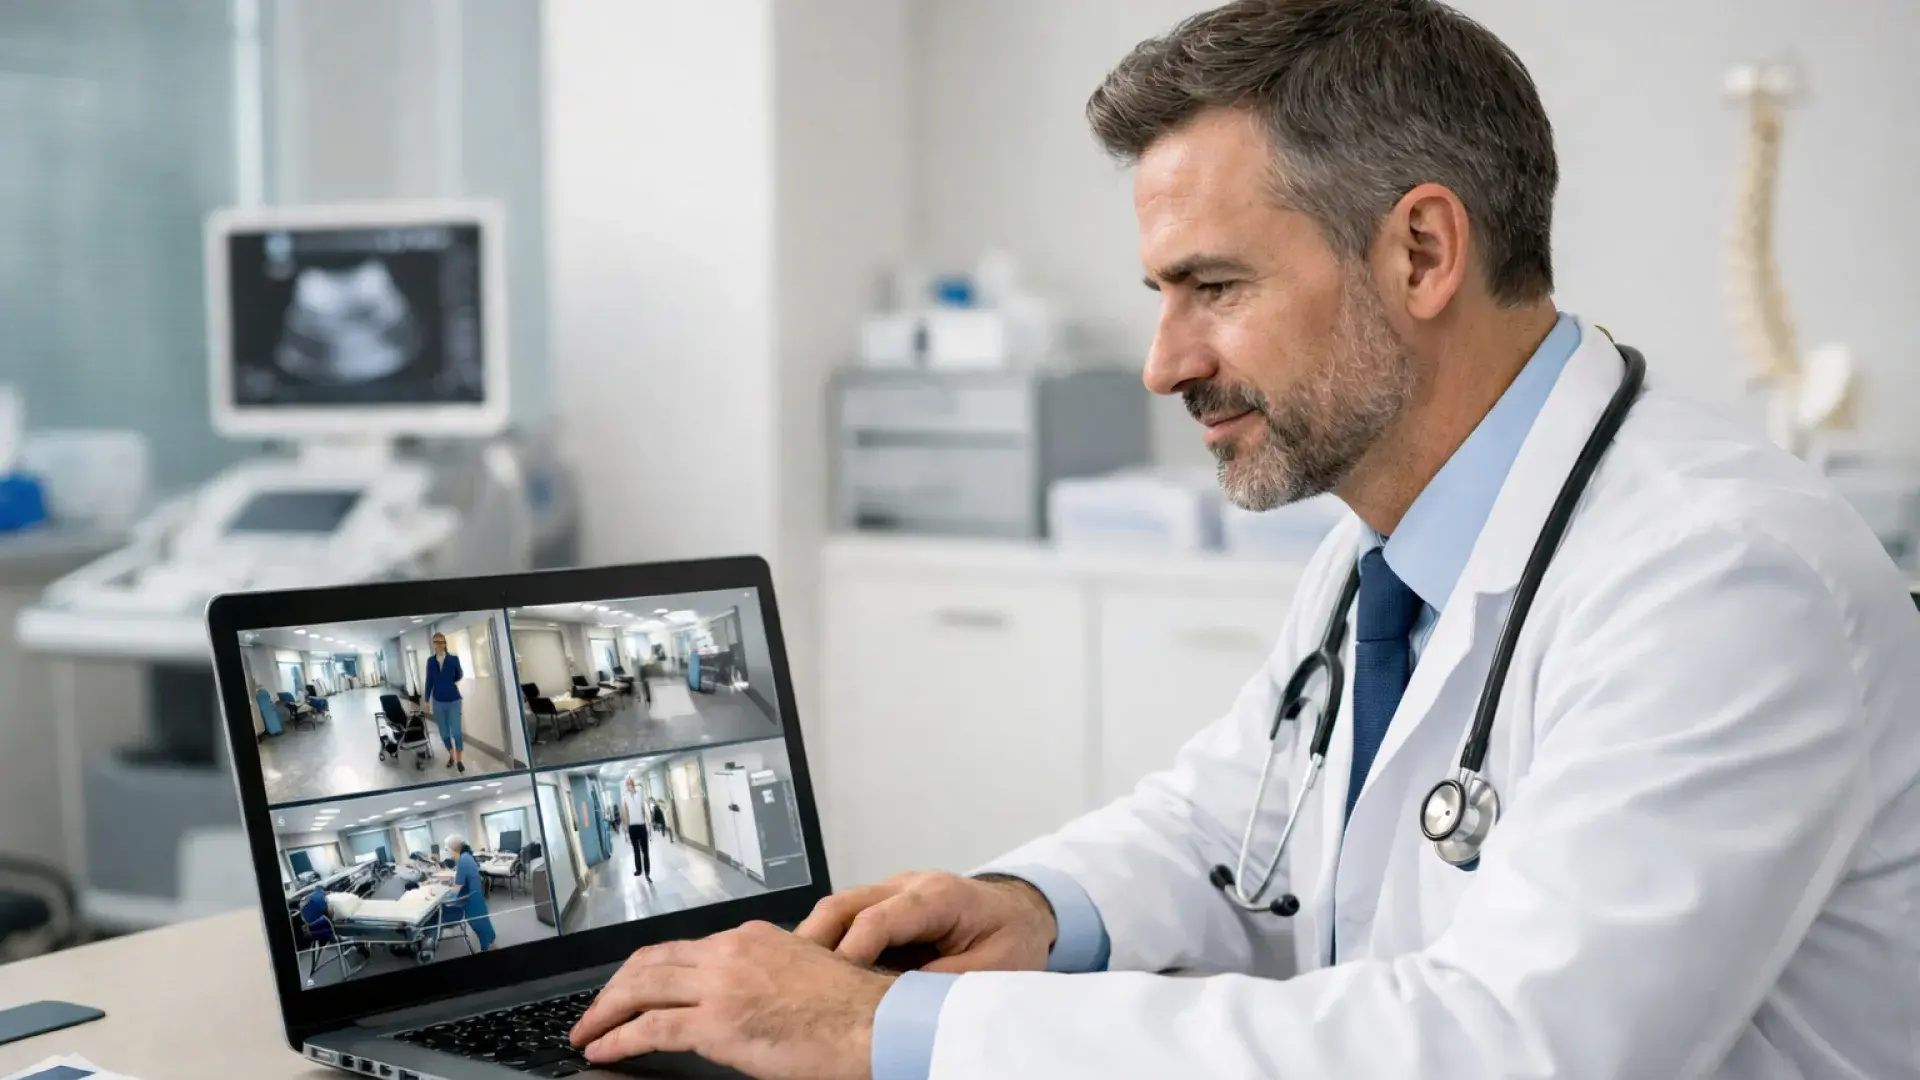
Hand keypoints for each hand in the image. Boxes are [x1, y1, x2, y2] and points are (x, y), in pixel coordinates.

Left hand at [570, 921, 892, 1079]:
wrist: (874, 1024)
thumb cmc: (851, 1009)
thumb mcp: (802, 972)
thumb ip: (764, 975)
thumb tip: (742, 997)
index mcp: (750, 938)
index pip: (679, 949)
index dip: (644, 972)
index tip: (628, 990)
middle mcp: (730, 953)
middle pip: (649, 963)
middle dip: (613, 989)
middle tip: (594, 1012)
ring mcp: (721, 986)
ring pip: (641, 990)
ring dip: (605, 1013)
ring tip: (587, 1032)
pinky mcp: (718, 1024)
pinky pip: (651, 1029)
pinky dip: (619, 1039)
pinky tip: (604, 1050)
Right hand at [797, 870, 1055, 972]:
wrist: (1022, 915)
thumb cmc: (1010, 940)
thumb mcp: (991, 969)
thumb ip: (943, 982)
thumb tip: (895, 1004)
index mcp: (938, 896)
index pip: (879, 917)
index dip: (851, 951)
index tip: (830, 985)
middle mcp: (908, 886)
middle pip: (844, 904)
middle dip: (814, 942)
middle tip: (790, 981)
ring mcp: (892, 893)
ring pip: (837, 910)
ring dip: (815, 944)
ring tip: (794, 982)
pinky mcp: (883, 907)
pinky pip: (846, 922)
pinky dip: (829, 947)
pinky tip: (817, 978)